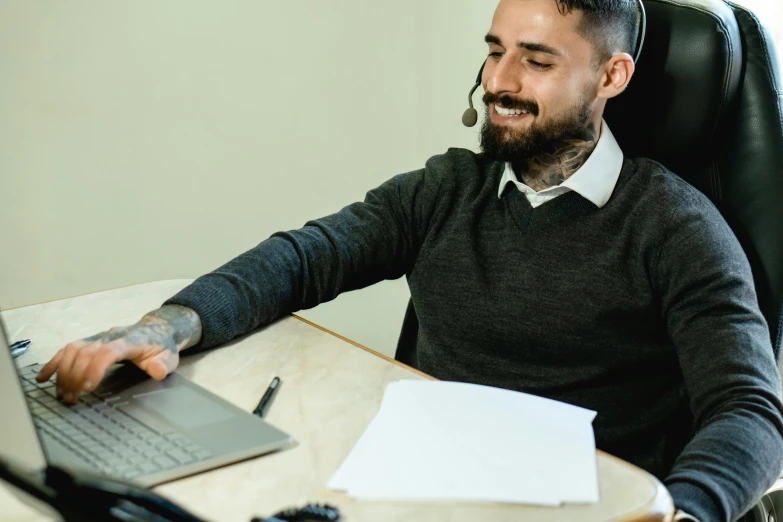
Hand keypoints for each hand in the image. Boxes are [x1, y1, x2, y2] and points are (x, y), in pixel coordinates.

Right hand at [36, 305, 201, 403]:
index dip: (96, 367)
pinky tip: (44, 377)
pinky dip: (54, 363)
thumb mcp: (169, 358)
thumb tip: (156, 370)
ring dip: (64, 372)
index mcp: (130, 341)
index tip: (88, 387)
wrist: (156, 330)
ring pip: (73, 349)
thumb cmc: (161, 347)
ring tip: (62, 394)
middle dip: (76, 376)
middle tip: (71, 399)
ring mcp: (98, 337)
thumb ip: (162, 365)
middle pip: (87, 352)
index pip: (109, 351)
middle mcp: (110, 336)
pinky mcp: (90, 341)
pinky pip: (67, 349)